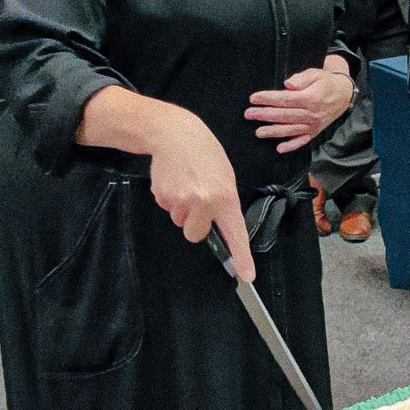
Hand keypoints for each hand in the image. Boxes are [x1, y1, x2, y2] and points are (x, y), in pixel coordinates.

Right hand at [146, 105, 253, 279]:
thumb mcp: (225, 176)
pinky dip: (170, 199)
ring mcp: (181, 201)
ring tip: (187, 183)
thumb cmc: (206, 154)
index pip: (236, 234)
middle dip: (195, 222)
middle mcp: (204, 202)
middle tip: (198, 199)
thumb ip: (224, 202)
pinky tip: (175, 180)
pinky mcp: (163, 196)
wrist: (175, 133)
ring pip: (180, 222)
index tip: (247, 276)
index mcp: (226, 197)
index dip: (242, 257)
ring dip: (182, 209)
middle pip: (195, 234)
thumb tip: (216, 226)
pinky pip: (167, 208)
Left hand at [245, 66, 352, 152]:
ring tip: (258, 132)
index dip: (268, 99)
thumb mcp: (316, 73)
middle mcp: (312, 114)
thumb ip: (302, 78)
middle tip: (248, 114)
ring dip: (273, 132)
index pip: (285, 100)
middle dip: (264, 115)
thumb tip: (287, 85)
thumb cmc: (326, 82)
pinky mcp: (315, 132)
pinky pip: (302, 141)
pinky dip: (291, 146)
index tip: (254, 98)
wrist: (344, 95)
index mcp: (311, 98)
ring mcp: (314, 125)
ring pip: (290, 130)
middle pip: (284, 116)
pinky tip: (279, 149)